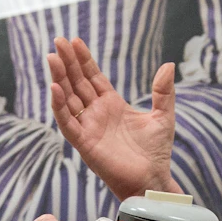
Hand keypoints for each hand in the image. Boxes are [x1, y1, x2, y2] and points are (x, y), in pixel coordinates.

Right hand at [48, 36, 181, 202]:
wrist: (152, 179)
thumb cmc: (156, 152)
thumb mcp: (163, 116)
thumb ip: (164, 92)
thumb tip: (169, 65)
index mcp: (112, 104)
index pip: (93, 77)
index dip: (84, 59)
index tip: (74, 41)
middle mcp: (97, 113)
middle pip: (77, 83)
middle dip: (67, 63)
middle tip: (58, 41)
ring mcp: (89, 127)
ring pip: (69, 98)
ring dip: (60, 79)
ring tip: (52, 58)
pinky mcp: (84, 143)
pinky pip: (67, 123)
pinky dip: (60, 106)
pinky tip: (55, 88)